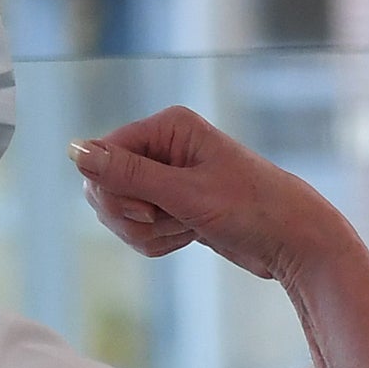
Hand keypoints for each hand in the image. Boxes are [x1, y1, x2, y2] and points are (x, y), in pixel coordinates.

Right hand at [71, 108, 357, 284]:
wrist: (295, 241)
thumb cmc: (251, 208)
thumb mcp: (186, 193)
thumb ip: (127, 174)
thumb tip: (74, 150)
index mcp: (168, 126)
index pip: (103, 156)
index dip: (116, 192)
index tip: (150, 211)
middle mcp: (164, 145)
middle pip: (105, 186)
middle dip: (132, 217)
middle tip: (172, 223)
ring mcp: (167, 177)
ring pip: (120, 213)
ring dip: (149, 234)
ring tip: (189, 230)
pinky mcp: (173, 205)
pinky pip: (140, 229)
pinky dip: (159, 241)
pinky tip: (190, 237)